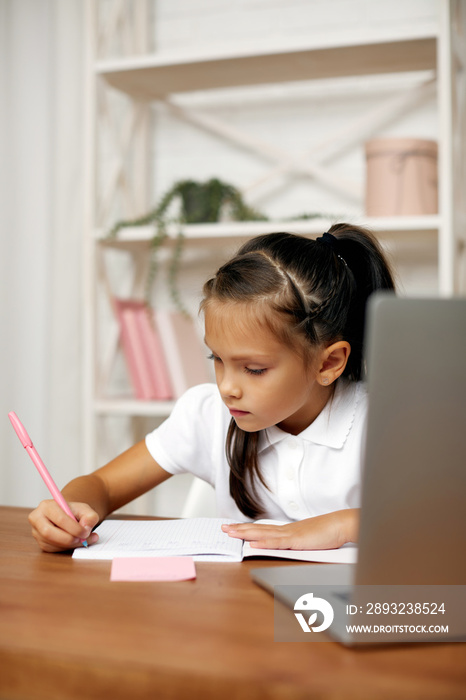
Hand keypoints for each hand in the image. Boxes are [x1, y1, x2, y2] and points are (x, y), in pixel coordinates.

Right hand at [28, 499, 99, 552]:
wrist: (67, 516)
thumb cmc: (74, 512)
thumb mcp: (85, 509)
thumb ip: (90, 516)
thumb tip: (86, 528)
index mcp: (47, 506)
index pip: (59, 518)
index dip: (74, 528)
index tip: (85, 532)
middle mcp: (37, 519)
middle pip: (48, 533)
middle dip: (69, 539)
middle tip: (83, 540)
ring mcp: (37, 532)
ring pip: (52, 544)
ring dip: (70, 545)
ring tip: (82, 540)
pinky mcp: (41, 543)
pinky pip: (53, 550)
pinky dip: (66, 548)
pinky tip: (74, 542)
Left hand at [221, 509, 358, 549]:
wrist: (342, 525)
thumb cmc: (330, 533)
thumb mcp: (311, 540)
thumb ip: (300, 543)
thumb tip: (294, 547)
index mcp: (289, 531)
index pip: (263, 529)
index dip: (247, 528)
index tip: (234, 528)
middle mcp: (286, 531)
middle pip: (258, 529)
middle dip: (239, 529)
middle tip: (223, 528)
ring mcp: (290, 535)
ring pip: (263, 534)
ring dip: (245, 533)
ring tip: (230, 533)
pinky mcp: (296, 541)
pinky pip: (276, 542)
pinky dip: (263, 542)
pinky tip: (252, 543)